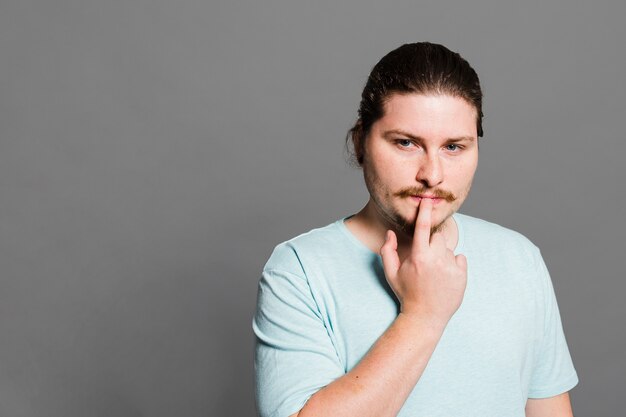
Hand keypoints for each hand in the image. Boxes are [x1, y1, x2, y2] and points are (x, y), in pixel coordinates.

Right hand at [379, 199, 467, 324]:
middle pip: (438, 237)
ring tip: (434, 273)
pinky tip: (444, 278)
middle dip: (432, 243)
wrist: (425, 317)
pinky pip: (460, 258)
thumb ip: (387, 251)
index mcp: (418, 257)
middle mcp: (436, 260)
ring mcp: (451, 268)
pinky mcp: (462, 275)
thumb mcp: (391, 273)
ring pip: (448, 249)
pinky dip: (453, 264)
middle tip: (425, 260)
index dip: (424, 212)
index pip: (422, 228)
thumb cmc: (406, 293)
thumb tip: (390, 233)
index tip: (427, 201)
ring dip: (442, 255)